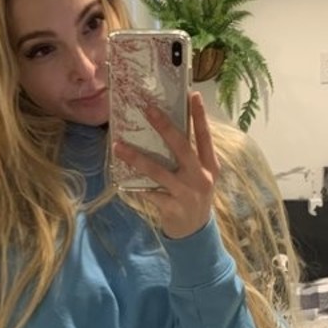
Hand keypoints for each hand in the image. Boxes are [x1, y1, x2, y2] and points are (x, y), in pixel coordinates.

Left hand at [112, 92, 216, 238]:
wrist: (195, 232)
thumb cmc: (194, 196)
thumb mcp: (200, 176)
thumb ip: (191, 157)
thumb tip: (168, 129)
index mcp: (210, 166)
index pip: (205, 136)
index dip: (200, 116)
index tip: (193, 95)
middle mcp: (201, 177)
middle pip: (182, 147)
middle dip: (164, 126)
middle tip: (148, 108)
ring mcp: (187, 193)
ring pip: (158, 171)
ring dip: (136, 157)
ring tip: (118, 146)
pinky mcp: (173, 207)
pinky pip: (149, 193)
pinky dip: (135, 187)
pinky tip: (121, 183)